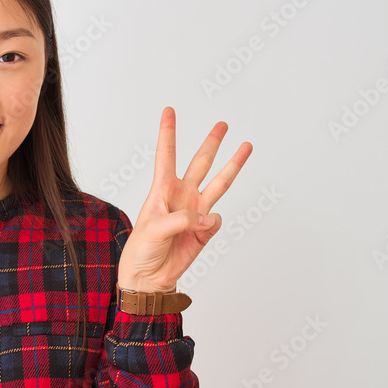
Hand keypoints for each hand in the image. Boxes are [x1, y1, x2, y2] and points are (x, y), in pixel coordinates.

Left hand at [118, 106, 251, 292]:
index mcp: (161, 190)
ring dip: (233, 165)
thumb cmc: (141, 250)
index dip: (168, 133)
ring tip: (246, 146)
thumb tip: (208, 217)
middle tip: (222, 124)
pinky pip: (216, 220)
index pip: (166, 155)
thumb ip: (182, 219)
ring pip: (219, 182)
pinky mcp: (205, 229)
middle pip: (200, 163)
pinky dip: (211, 224)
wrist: (149, 278)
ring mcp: (195, 211)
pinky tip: (201, 231)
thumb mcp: (153, 229)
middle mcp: (181, 196)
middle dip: (211, 143)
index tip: (168, 110)